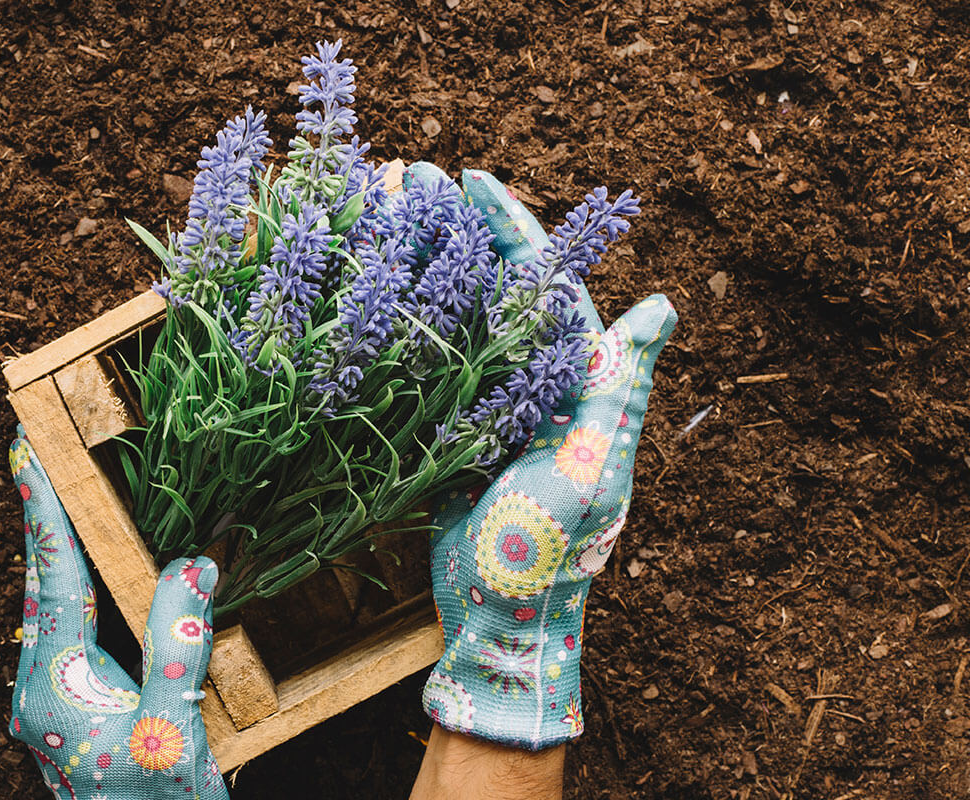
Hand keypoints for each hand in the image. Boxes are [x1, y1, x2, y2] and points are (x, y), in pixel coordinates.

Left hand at [8, 425, 227, 798]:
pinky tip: (90, 571)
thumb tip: (193, 564)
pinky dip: (77, 588)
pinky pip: (68, 632)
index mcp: (53, 689)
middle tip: (34, 455)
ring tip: (60, 496)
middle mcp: (37, 690)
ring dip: (58, 553)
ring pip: (50, 609)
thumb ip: (178, 645)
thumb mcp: (173, 731)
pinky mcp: (67, 711)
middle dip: (40, 519)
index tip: (28, 453)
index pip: (52, 581)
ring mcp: (48, 703)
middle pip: (40, 586)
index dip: (44, 513)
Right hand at [412, 166, 676, 749]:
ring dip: (421, 268)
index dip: (509, 228)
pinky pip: (428, 369)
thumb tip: (663, 305)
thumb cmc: (552, 549)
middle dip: (452, 231)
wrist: (501, 618)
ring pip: (456, 321)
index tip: (468, 179)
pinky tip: (368, 295)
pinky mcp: (451, 434)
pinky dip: (400, 328)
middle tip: (405, 180)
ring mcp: (489, 408)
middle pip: (494, 290)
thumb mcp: (590, 467)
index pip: (546, 284)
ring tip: (378, 218)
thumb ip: (619, 387)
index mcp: (575, 382)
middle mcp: (533, 384)